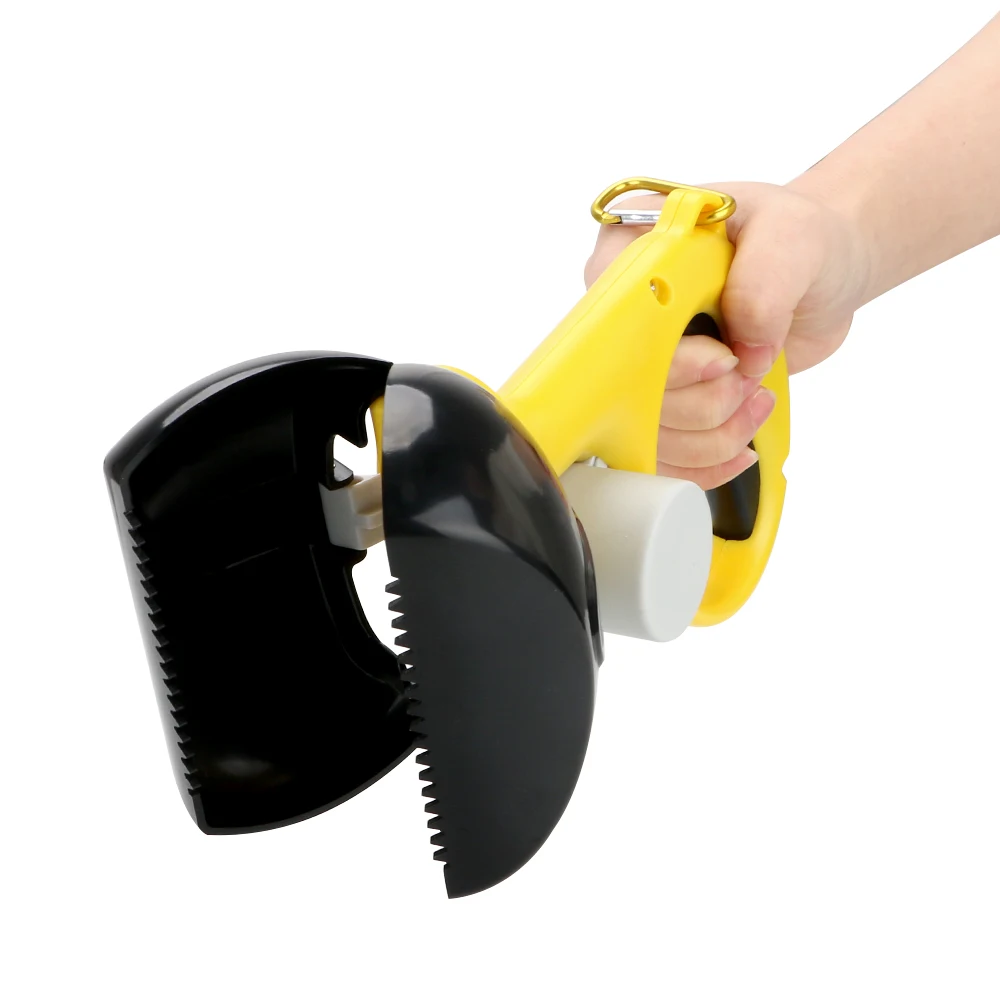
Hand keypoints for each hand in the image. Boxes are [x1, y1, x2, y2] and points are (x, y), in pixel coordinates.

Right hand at [583, 182, 871, 487]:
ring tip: (755, 397)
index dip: (666, 356)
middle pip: (628, 389)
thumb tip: (742, 347)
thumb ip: (763, 282)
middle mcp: (624, 311)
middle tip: (749, 371)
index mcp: (632, 251)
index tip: (722, 360)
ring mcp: (641, 362)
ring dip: (714, 432)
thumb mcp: (792, 236)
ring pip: (648, 433)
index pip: (614, 321)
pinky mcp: (663, 400)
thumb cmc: (798, 240)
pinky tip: (742, 439)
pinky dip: (708, 460)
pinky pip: (664, 455)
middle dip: (702, 400)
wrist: (821, 275)